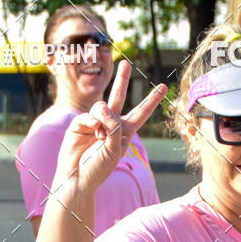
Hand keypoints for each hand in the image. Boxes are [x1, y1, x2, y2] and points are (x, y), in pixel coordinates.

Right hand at [56, 61, 165, 191]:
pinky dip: (92, 122)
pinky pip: (89, 115)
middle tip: (125, 63)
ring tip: (100, 136)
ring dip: (104, 119)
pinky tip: (92, 132)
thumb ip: (114, 127)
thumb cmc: (99, 169)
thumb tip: (104, 108)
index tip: (163, 87)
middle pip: (118, 96)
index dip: (152, 100)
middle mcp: (111, 124)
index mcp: (125, 131)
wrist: (77, 178)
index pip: (141, 112)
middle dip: (122, 79)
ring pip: (103, 105)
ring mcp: (94, 122)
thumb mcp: (116, 149)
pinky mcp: (79, 123)